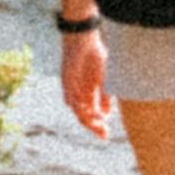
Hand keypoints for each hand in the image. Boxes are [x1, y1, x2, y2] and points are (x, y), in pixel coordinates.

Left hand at [57, 20, 114, 139]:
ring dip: (88, 119)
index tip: (107, 134)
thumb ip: (106, 95)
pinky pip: (71, 99)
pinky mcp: (67, 83)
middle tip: (104, 134)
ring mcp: (72, 90)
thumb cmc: (95, 56)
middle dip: (95, 127)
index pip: (93, 114)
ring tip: (98, 124)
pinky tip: (89, 112)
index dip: (100, 125)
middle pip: (85, 116)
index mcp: (89, 94)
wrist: (83, 40)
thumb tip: (107, 114)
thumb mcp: (104, 78)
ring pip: (78, 111)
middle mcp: (79, 95)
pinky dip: (80, 107)